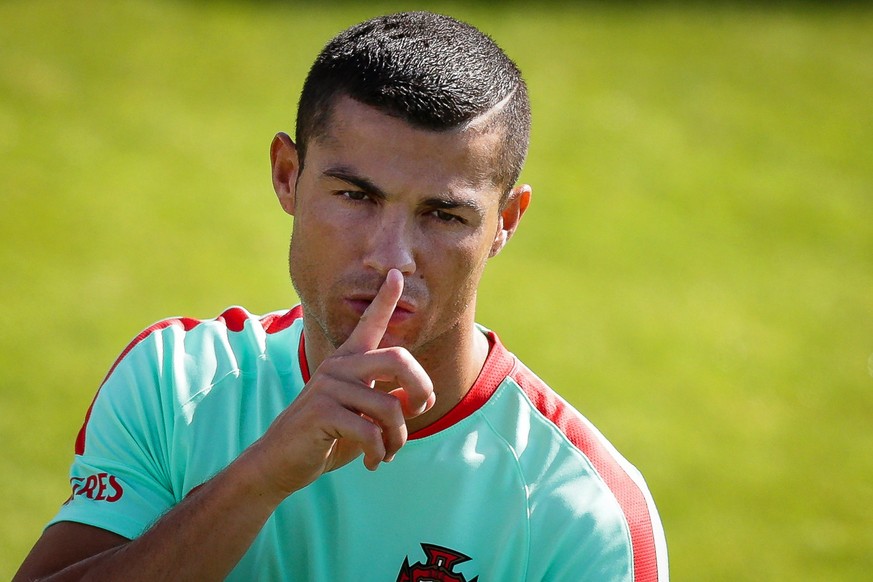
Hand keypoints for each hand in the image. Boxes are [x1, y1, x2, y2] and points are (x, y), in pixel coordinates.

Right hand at [245, 269, 434, 497]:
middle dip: (421, 388)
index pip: (369, 323)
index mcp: (347, 361)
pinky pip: (371, 431)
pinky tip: (373, 462)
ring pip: (390, 406)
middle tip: (420, 411)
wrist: (281, 463)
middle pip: (398, 359)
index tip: (396, 274)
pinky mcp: (321, 411)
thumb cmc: (328, 438)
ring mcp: (328, 386)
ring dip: (398, 437)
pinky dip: (379, 452)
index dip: (385, 299)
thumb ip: (390, 401)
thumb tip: (423, 396)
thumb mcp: (363, 417)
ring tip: (388, 452)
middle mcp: (338, 366)